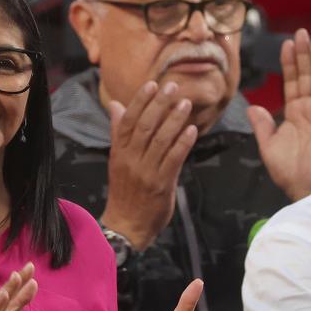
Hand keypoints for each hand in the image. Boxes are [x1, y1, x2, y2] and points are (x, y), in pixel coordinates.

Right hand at [101, 81, 197, 249]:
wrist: (126, 225)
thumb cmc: (125, 191)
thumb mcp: (117, 160)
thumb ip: (119, 132)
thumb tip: (117, 106)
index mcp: (119, 152)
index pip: (128, 121)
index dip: (140, 101)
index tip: (152, 84)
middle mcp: (131, 159)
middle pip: (145, 126)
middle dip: (159, 104)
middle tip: (172, 86)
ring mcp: (146, 172)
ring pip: (161, 140)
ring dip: (174, 120)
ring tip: (185, 103)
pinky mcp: (161, 184)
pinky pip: (173, 159)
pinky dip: (183, 143)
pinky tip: (192, 131)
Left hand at [248, 29, 310, 201]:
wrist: (304, 186)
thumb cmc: (288, 169)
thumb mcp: (268, 145)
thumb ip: (262, 125)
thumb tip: (252, 107)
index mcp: (294, 112)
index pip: (292, 81)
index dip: (290, 63)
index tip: (287, 44)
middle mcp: (310, 108)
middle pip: (307, 75)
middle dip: (305, 54)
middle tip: (302, 32)